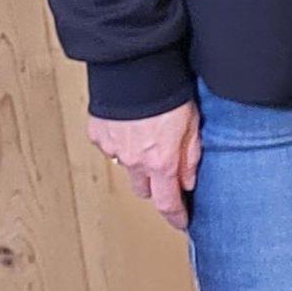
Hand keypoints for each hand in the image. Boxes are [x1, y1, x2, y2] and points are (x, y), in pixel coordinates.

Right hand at [88, 99, 200, 230]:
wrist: (135, 68)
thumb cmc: (168, 91)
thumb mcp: (192, 124)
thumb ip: (190, 156)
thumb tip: (189, 181)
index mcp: (160, 162)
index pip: (168, 202)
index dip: (176, 216)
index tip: (181, 222)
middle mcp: (134, 161)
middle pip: (145, 189)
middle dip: (156, 186)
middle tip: (167, 170)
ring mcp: (113, 149)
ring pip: (127, 167)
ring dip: (138, 162)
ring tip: (149, 139)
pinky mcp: (99, 134)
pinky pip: (111, 146)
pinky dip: (121, 142)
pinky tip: (132, 126)